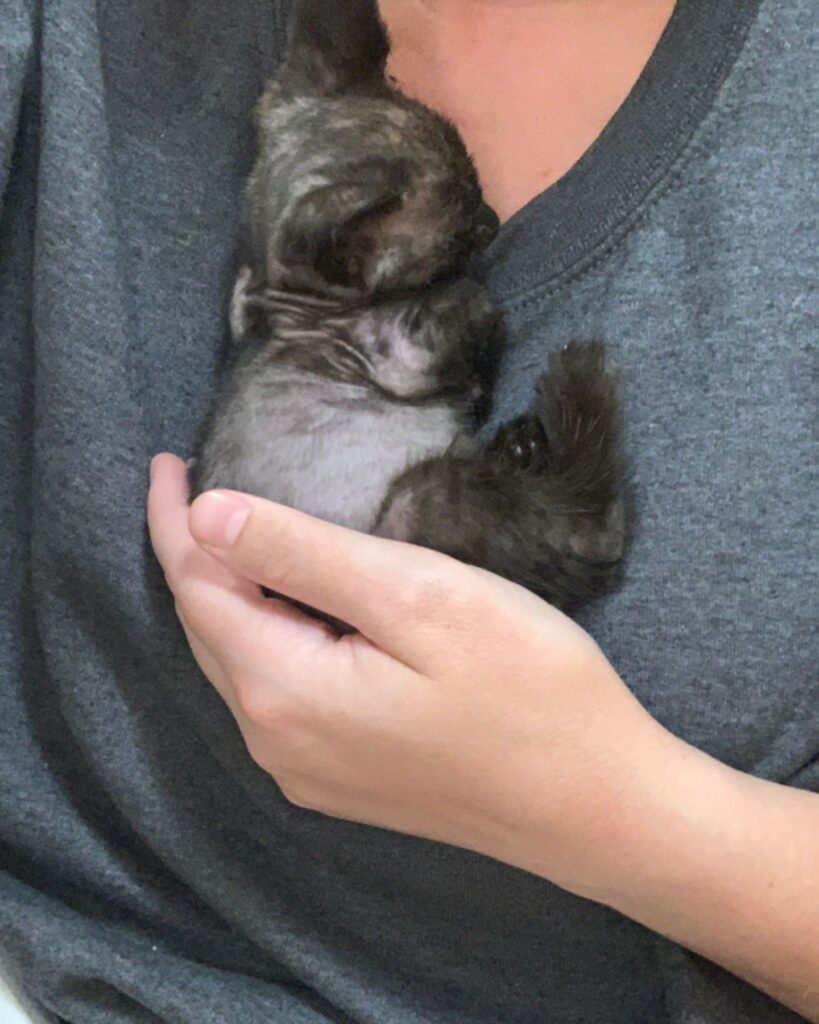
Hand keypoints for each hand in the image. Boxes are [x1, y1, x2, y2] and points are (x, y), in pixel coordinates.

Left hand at [148, 453, 818, 1018]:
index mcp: (283, 690)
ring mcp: (308, 772)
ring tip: (246, 538)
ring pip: (241, 664)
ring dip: (234, 597)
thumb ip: (305, 555)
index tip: (169, 462)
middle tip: (200, 487)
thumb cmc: (527, 688)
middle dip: (197, 555)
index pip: (196, 588)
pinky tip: (297, 612)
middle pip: (210, 630)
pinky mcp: (343, 782)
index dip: (174, 520)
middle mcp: (276, 742)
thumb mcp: (417, 597)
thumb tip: (208, 515)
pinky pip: (276, 697)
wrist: (596, 806)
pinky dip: (269, 639)